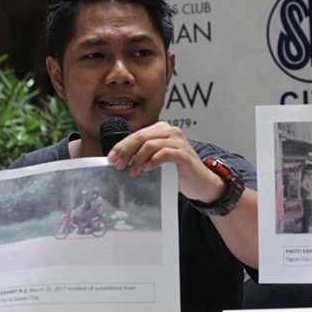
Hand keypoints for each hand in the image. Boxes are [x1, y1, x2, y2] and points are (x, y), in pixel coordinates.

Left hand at [106, 121, 224, 202]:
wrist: (200, 182)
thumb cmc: (177, 171)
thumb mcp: (157, 159)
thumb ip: (143, 154)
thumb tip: (118, 159)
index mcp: (162, 129)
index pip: (137, 134)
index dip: (121, 145)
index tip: (110, 158)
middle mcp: (171, 131)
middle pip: (141, 137)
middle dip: (126, 151)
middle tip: (117, 165)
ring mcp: (179, 142)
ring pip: (150, 145)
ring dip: (137, 159)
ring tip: (133, 172)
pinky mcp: (184, 154)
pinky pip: (164, 153)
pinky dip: (153, 161)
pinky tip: (147, 169)